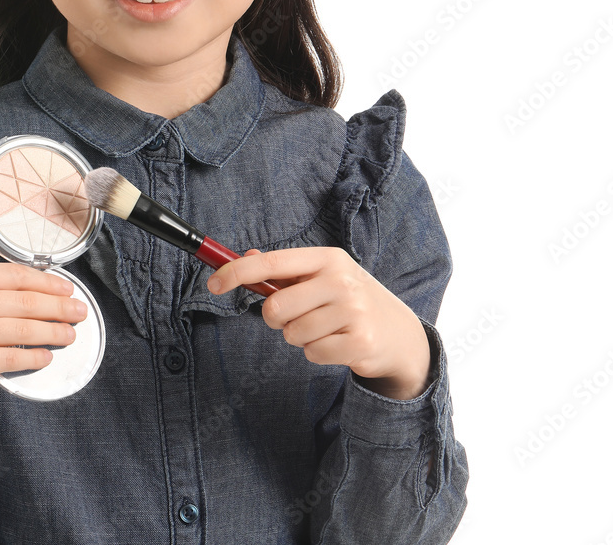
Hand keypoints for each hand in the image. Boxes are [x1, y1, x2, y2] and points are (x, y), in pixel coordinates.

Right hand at [0, 263, 88, 398]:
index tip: (67, 288)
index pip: (16, 276)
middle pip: (26, 303)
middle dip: (59, 307)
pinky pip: (8, 360)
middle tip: (79, 311)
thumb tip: (30, 287)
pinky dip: (32, 358)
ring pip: (23, 331)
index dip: (48, 282)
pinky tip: (45, 357)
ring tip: (69, 334)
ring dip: (53, 333)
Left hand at [207, 246, 431, 400]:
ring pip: (293, 334)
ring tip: (324, 329)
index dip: (238, 272)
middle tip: (295, 317)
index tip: (213, 283)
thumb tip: (244, 257)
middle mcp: (341, 280)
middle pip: (276, 306)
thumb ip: (283, 270)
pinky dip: (316, 353)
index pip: (273, 262)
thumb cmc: (349, 300)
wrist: (399, 333)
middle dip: (276, 319)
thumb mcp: (322, 276)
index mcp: (327, 258)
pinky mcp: (360, 342)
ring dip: (300, 338)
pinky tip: (336, 344)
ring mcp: (353, 311)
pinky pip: (311, 354)